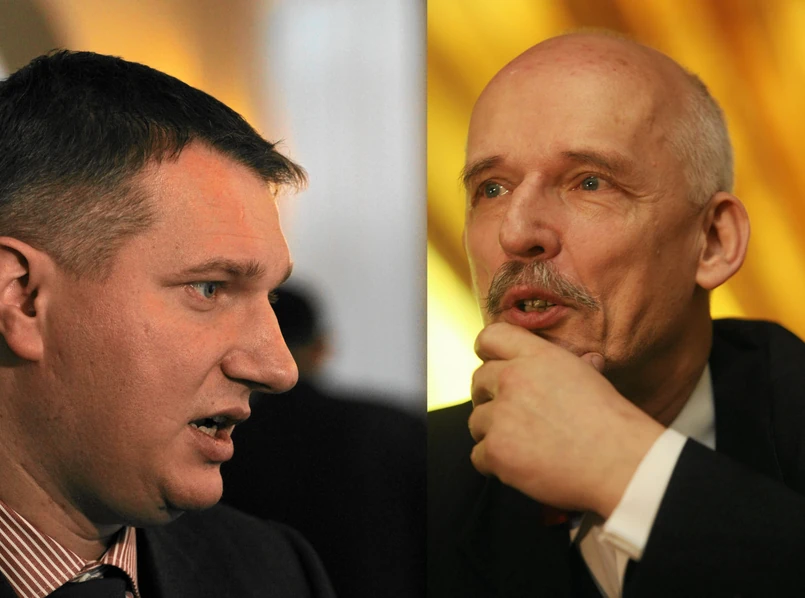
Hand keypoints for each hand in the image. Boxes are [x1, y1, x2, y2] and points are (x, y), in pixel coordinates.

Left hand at [468, 322, 664, 517]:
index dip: (487, 352)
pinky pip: (478, 455)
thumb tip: (587, 361)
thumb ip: (571, 367)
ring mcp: (502, 415)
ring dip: (493, 433)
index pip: (491, 336)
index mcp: (537, 356)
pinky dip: (495, 463)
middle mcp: (514, 379)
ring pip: (476, 420)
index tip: (494, 367)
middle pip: (478, 380)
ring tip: (525, 444)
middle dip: (490, 397)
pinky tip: (521, 464)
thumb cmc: (611, 423)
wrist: (621, 463)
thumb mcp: (591, 378)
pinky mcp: (496, 449)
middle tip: (513, 415)